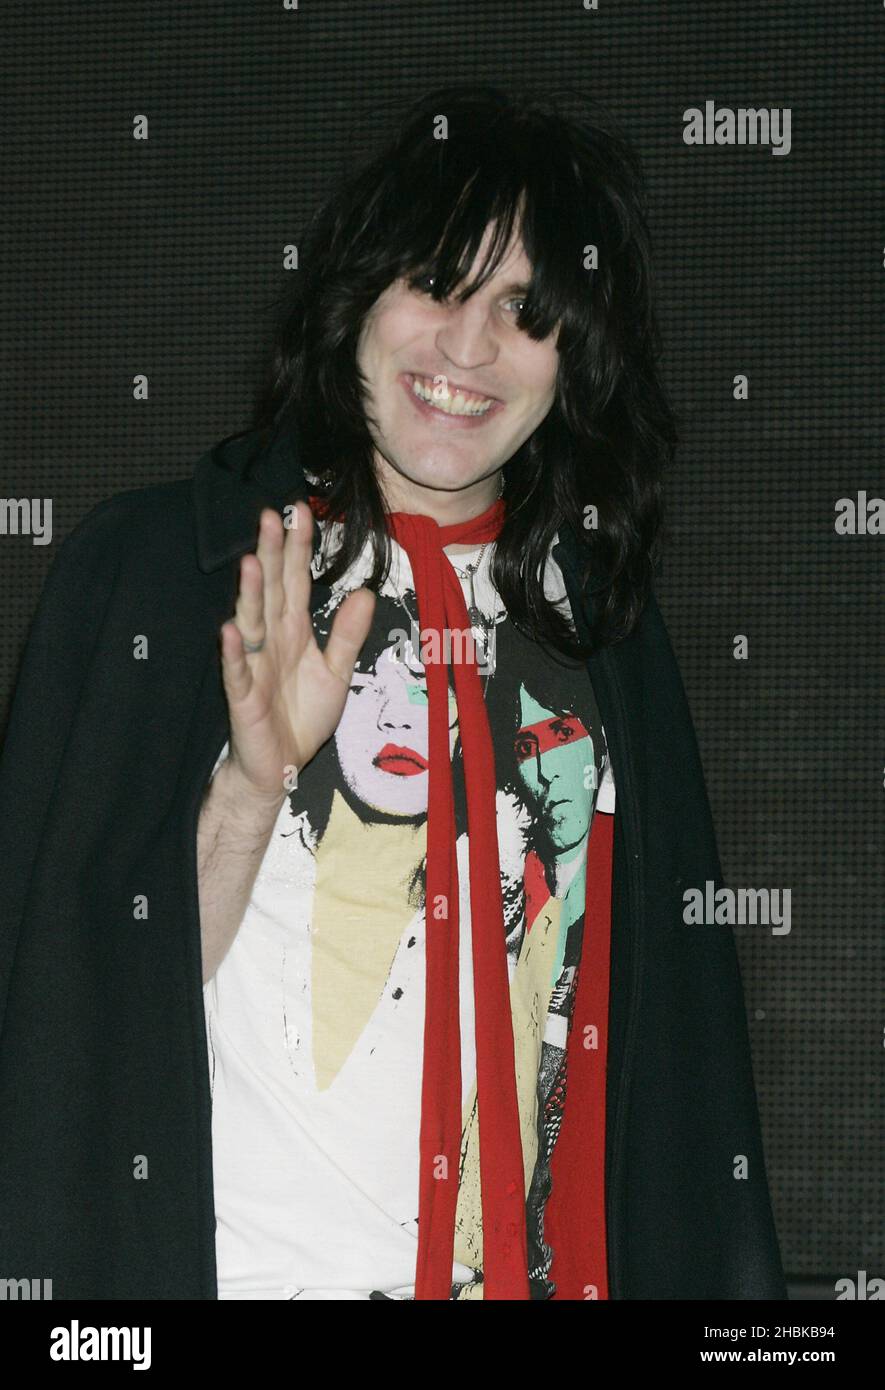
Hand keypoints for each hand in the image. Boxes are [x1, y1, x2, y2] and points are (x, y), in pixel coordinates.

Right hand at [218, 502, 375, 802]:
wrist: (280, 766)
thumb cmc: (302, 718)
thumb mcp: (336, 673)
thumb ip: (348, 635)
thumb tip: (366, 593)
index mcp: (294, 631)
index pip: (295, 581)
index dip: (298, 548)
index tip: (300, 511)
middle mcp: (271, 641)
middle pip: (271, 590)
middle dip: (271, 554)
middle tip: (272, 515)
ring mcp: (254, 665)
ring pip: (252, 622)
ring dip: (250, 594)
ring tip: (250, 562)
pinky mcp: (243, 696)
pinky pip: (238, 670)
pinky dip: (235, 652)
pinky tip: (230, 629)